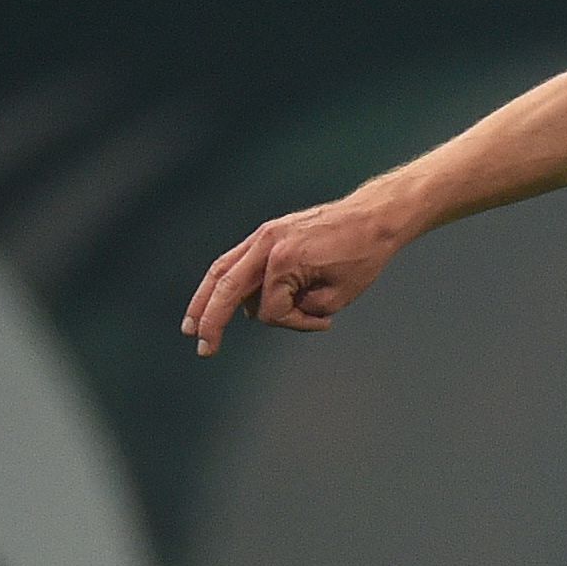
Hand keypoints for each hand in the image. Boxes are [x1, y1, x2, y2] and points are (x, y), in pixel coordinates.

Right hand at [184, 187, 414, 354]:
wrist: (373, 216)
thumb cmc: (363, 255)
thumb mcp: (339, 294)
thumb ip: (303, 309)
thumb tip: (269, 310)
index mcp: (284, 261)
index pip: (271, 310)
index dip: (295, 323)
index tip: (324, 322)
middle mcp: (266, 245)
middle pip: (224, 288)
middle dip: (210, 320)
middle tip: (203, 348)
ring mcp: (263, 236)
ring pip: (221, 271)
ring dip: (206, 300)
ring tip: (194, 325)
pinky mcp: (267, 233)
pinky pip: (236, 259)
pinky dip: (223, 280)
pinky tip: (213, 296)